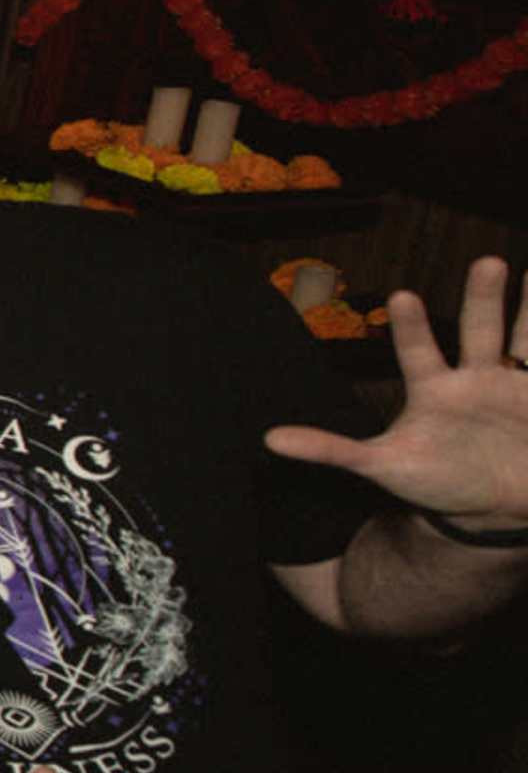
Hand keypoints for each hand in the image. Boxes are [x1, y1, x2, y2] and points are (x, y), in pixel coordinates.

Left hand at [267, 257, 527, 532]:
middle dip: (485, 298)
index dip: (410, 327)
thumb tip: (269, 440)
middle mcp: (475, 377)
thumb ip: (330, 449)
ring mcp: (514, 388)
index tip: (401, 296)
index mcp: (434, 388)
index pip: (418, 351)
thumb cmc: (434, 480)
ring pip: (525, 341)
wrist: (488, 509)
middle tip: (488, 263)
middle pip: (480, 330)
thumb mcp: (382, 466)